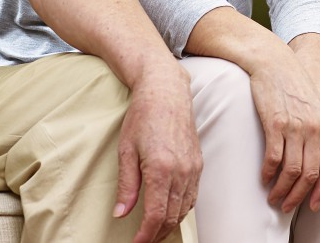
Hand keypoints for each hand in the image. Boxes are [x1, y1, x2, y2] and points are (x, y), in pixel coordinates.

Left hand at [112, 66, 201, 242]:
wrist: (167, 92)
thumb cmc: (143, 116)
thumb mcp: (126, 150)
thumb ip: (127, 185)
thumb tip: (121, 213)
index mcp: (161, 169)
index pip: (155, 216)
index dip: (145, 236)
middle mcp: (181, 171)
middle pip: (171, 216)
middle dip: (156, 234)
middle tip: (142, 241)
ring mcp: (193, 168)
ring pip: (184, 209)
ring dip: (169, 224)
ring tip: (154, 232)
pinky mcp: (198, 163)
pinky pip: (192, 196)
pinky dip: (181, 210)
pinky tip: (170, 212)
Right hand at [250, 59, 319, 213]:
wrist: (278, 65)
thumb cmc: (305, 88)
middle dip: (309, 196)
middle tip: (296, 207)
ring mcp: (302, 125)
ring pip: (297, 171)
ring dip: (286, 191)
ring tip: (276, 198)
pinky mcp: (278, 123)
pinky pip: (275, 159)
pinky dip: (270, 174)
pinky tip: (265, 179)